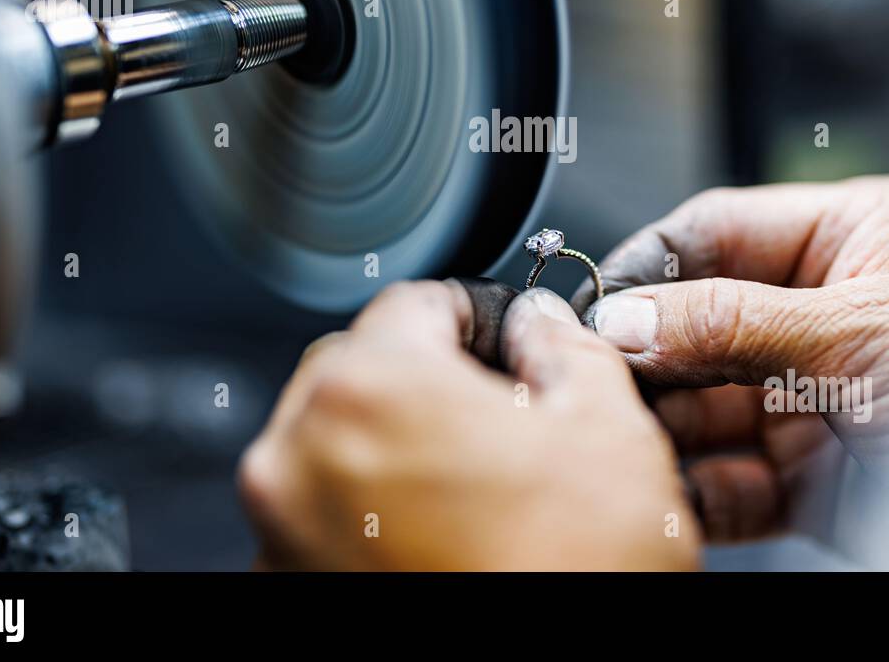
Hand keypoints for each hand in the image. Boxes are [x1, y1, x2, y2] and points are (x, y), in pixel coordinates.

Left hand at [238, 280, 699, 569]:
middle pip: (366, 370)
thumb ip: (567, 348)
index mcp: (368, 388)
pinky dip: (373, 516)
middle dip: (432, 382)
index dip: (478, 316)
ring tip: (480, 493)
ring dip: (400, 450)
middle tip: (503, 421)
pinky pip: (324, 518)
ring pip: (340, 446)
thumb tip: (542, 328)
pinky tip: (445, 543)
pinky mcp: (284, 588)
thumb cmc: (570, 577)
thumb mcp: (607, 431)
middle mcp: (298, 456)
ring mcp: (281, 534)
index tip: (506, 340)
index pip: (416, 302)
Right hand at [573, 175, 888, 541]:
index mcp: (853, 239)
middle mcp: (827, 313)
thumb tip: (629, 319)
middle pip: (699, 324)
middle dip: (649, 355)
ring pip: (706, 408)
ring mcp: (817, 396)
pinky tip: (667, 487)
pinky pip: (732, 481)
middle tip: (596, 377)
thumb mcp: (865, 326)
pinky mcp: (815, 477)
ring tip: (622, 437)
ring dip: (662, 427)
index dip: (650, 266)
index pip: (718, 232)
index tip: (596, 305)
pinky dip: (695, 489)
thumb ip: (735, 321)